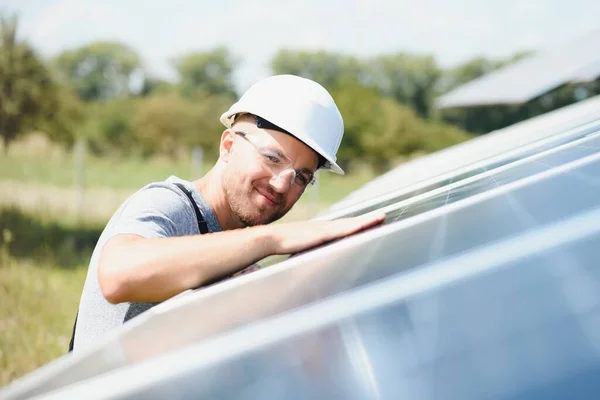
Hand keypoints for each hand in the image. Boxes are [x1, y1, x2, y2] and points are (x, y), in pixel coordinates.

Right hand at [268, 213, 385, 254]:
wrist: (271, 238)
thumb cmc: (282, 244)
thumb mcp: (301, 247)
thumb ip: (309, 250)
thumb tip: (312, 258)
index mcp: (321, 230)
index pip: (344, 226)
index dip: (358, 224)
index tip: (371, 223)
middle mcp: (325, 226)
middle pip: (350, 222)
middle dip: (368, 220)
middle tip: (383, 217)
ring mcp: (324, 228)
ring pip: (350, 224)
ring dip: (366, 221)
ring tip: (381, 218)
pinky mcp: (322, 233)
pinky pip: (343, 229)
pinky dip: (355, 226)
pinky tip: (364, 225)